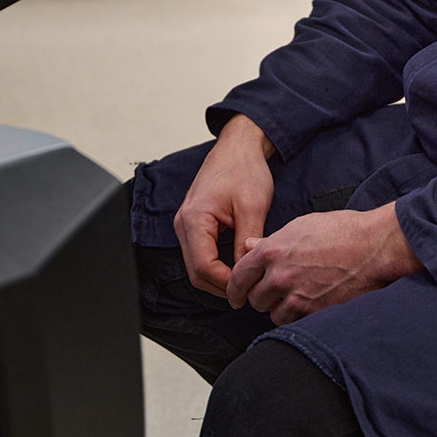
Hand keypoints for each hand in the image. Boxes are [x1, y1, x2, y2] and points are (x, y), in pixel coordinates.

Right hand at [173, 114, 275, 297]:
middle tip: (248, 290)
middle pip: (196, 272)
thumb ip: (246, 244)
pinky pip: (199, 254)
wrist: (239, 146)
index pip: (203, 267)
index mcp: (194, 218)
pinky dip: (215, 265)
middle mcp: (183, 222)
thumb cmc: (245, 169)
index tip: (249, 288)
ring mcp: (185, 223)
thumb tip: (245, 277)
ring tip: (244, 279)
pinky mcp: (192, 223)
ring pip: (196, 265)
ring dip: (218, 277)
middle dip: (221, 285)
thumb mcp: (252, 208)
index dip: (226, 284)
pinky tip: (236, 265)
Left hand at [226, 203, 421, 325]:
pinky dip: (296, 317)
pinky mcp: (314, 313)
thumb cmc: (340, 230)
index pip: (238, 277)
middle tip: (274, 290)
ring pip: (273, 314)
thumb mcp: (300, 227)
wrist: (372, 247)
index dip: (234, 288)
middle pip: (254, 299)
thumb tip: (249, 246)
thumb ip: (270, 241)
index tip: (236, 294)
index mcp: (272, 251)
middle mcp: (279, 276)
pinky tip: (308, 303)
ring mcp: (296, 297)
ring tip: (295, 295)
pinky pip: (294, 322)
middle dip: (261, 296)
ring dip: (279, 308)